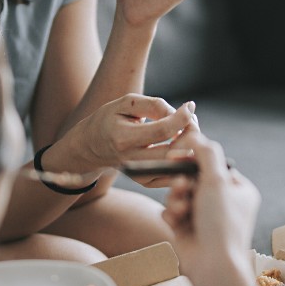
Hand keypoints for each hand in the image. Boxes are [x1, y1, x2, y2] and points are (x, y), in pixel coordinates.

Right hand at [69, 94, 196, 183]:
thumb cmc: (110, 119)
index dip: (182, 118)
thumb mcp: (126, 104)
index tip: (190, 106)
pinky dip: (184, 161)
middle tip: (193, 122)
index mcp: (123, 138)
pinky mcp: (145, 182)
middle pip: (172, 152)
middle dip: (191, 135)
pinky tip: (183, 145)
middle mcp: (131, 160)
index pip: (162, 130)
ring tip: (188, 132)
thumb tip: (184, 112)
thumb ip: (154, 105)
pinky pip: (173, 175)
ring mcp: (138, 175)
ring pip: (175, 166)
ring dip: (190, 149)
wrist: (91, 146)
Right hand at [160, 132, 258, 282]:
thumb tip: (195, 134)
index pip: (214, 165)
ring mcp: (205, 218)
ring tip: (181, 208)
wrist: (214, 265)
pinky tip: (175, 222)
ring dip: (176, 198)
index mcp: (238, 191)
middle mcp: (223, 204)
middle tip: (180, 186)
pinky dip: (171, 214)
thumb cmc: (222, 223)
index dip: (194, 159)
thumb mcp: (217, 180)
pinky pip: (172, 212)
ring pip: (180, 195)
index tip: (176, 154)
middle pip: (193, 179)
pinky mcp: (187, 231)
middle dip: (183, 182)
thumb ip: (206, 153)